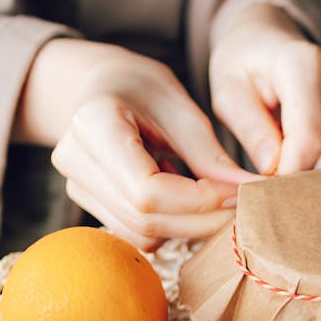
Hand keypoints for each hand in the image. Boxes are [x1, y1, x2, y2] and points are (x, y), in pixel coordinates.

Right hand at [13, 40, 254, 248]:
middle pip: (145, 219)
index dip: (199, 202)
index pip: (149, 191)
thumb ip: (209, 155)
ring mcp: (76, 186)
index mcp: (94, 124)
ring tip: (215, 200)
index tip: (238, 192)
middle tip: (240, 206)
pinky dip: (170, 226)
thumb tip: (246, 193)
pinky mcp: (87, 203)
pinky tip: (184, 201)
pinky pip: (135, 234)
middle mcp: (74, 160)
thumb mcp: (180, 108)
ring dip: (188, 227)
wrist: (98, 86)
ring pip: (141, 234)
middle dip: (200, 219)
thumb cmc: (141, 88)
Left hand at [209, 3, 320, 175]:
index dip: (287, 175)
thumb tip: (272, 167)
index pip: (308, 140)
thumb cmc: (241, 68)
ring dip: (319, 183)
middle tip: (275, 197)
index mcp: (303, 64)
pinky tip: (300, 177)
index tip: (263, 190)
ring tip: (286, 188)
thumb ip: (250, 129)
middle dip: (306, 184)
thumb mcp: (228, 94)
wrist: (264, 42)